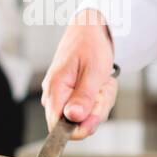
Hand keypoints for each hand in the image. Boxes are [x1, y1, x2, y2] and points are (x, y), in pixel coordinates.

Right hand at [41, 8, 117, 138]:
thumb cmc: (91, 45)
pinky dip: (97, 99)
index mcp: (55, 89)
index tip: (96, 112)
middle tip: (103, 89)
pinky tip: (99, 85)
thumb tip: (72, 119)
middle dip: (95, 111)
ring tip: (102, 83)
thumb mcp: (93, 72)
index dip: (79, 128)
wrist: (89, 28)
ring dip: (99, 103)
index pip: (57, 127)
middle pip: (73, 123)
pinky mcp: (67, 93)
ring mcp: (59, 94)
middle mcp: (52, 94)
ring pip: (82, 116)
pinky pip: (84, 107)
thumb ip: (83, 98)